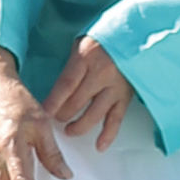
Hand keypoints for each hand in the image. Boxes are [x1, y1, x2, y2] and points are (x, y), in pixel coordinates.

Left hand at [41, 34, 135, 152]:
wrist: (137, 35)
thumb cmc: (105, 38)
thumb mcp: (82, 43)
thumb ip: (71, 65)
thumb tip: (55, 89)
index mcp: (87, 57)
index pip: (66, 85)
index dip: (53, 102)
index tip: (43, 112)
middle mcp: (102, 73)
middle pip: (77, 102)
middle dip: (62, 114)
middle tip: (54, 120)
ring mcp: (115, 87)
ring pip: (94, 114)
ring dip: (79, 126)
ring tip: (69, 131)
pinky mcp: (126, 97)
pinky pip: (116, 119)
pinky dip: (108, 134)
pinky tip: (99, 145)